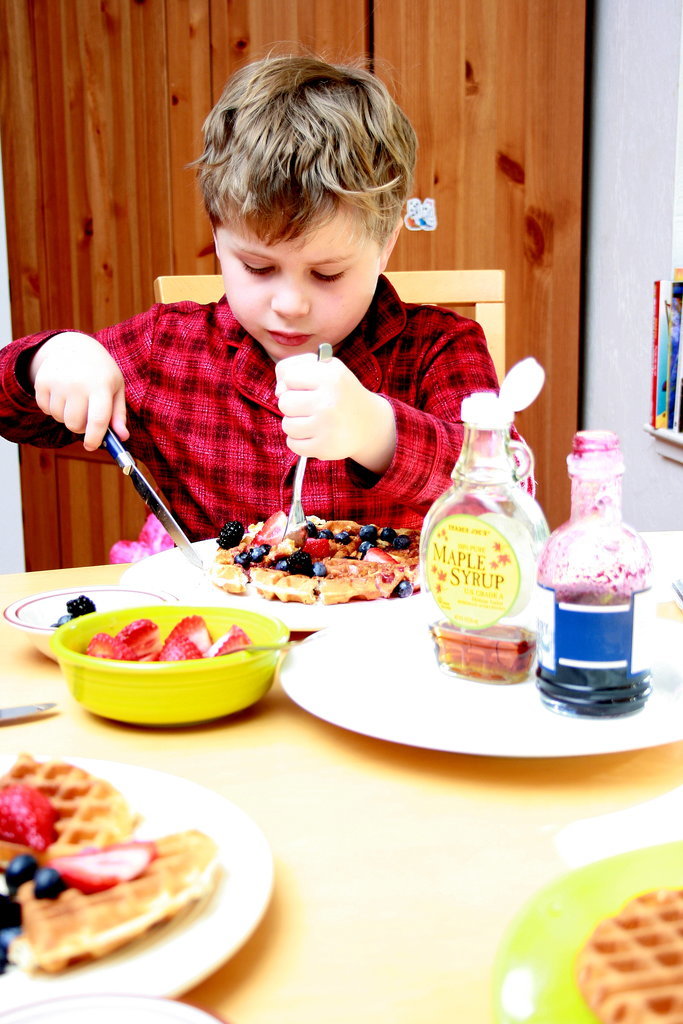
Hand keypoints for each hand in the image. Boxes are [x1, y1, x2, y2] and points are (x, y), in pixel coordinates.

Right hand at [30, 332, 127, 450]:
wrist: (74, 346)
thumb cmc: (100, 372)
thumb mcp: (116, 388)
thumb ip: (119, 415)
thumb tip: (122, 437)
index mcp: (101, 386)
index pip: (97, 420)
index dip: (94, 438)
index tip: (91, 446)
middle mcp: (78, 384)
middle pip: (75, 424)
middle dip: (81, 427)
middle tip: (86, 417)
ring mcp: (58, 383)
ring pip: (60, 418)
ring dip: (67, 416)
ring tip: (75, 400)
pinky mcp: (42, 382)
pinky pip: (46, 409)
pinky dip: (54, 408)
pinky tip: (62, 394)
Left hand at [275, 353, 395, 472]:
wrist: (368, 423)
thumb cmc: (339, 392)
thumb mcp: (325, 368)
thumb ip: (295, 367)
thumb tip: (278, 391)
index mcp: (330, 376)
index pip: (288, 376)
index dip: (294, 382)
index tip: (308, 387)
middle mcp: (328, 401)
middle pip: (285, 402)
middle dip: (293, 404)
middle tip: (310, 406)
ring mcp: (326, 426)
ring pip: (287, 425)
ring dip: (295, 423)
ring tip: (313, 421)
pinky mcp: (324, 447)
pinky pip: (293, 444)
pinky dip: (299, 441)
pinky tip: (313, 434)